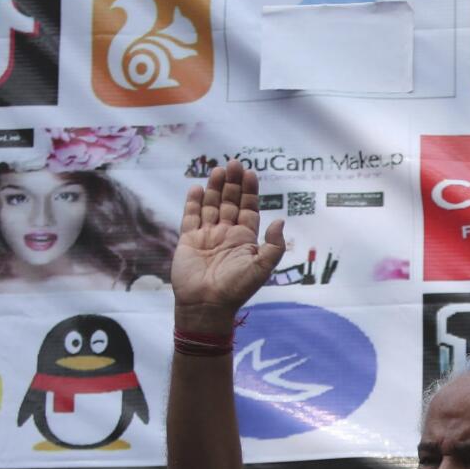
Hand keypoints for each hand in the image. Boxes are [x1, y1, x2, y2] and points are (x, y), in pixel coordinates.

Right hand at [171, 160, 284, 327]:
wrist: (207, 305)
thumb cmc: (236, 288)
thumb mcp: (262, 267)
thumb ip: (274, 244)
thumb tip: (280, 219)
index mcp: (245, 239)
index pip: (248, 209)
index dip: (249, 191)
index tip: (250, 173)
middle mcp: (226, 234)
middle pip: (230, 202)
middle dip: (232, 183)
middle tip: (234, 163)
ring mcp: (207, 236)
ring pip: (211, 206)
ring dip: (215, 188)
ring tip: (218, 170)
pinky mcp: (189, 240)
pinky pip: (191, 217)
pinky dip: (194, 202)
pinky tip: (197, 188)